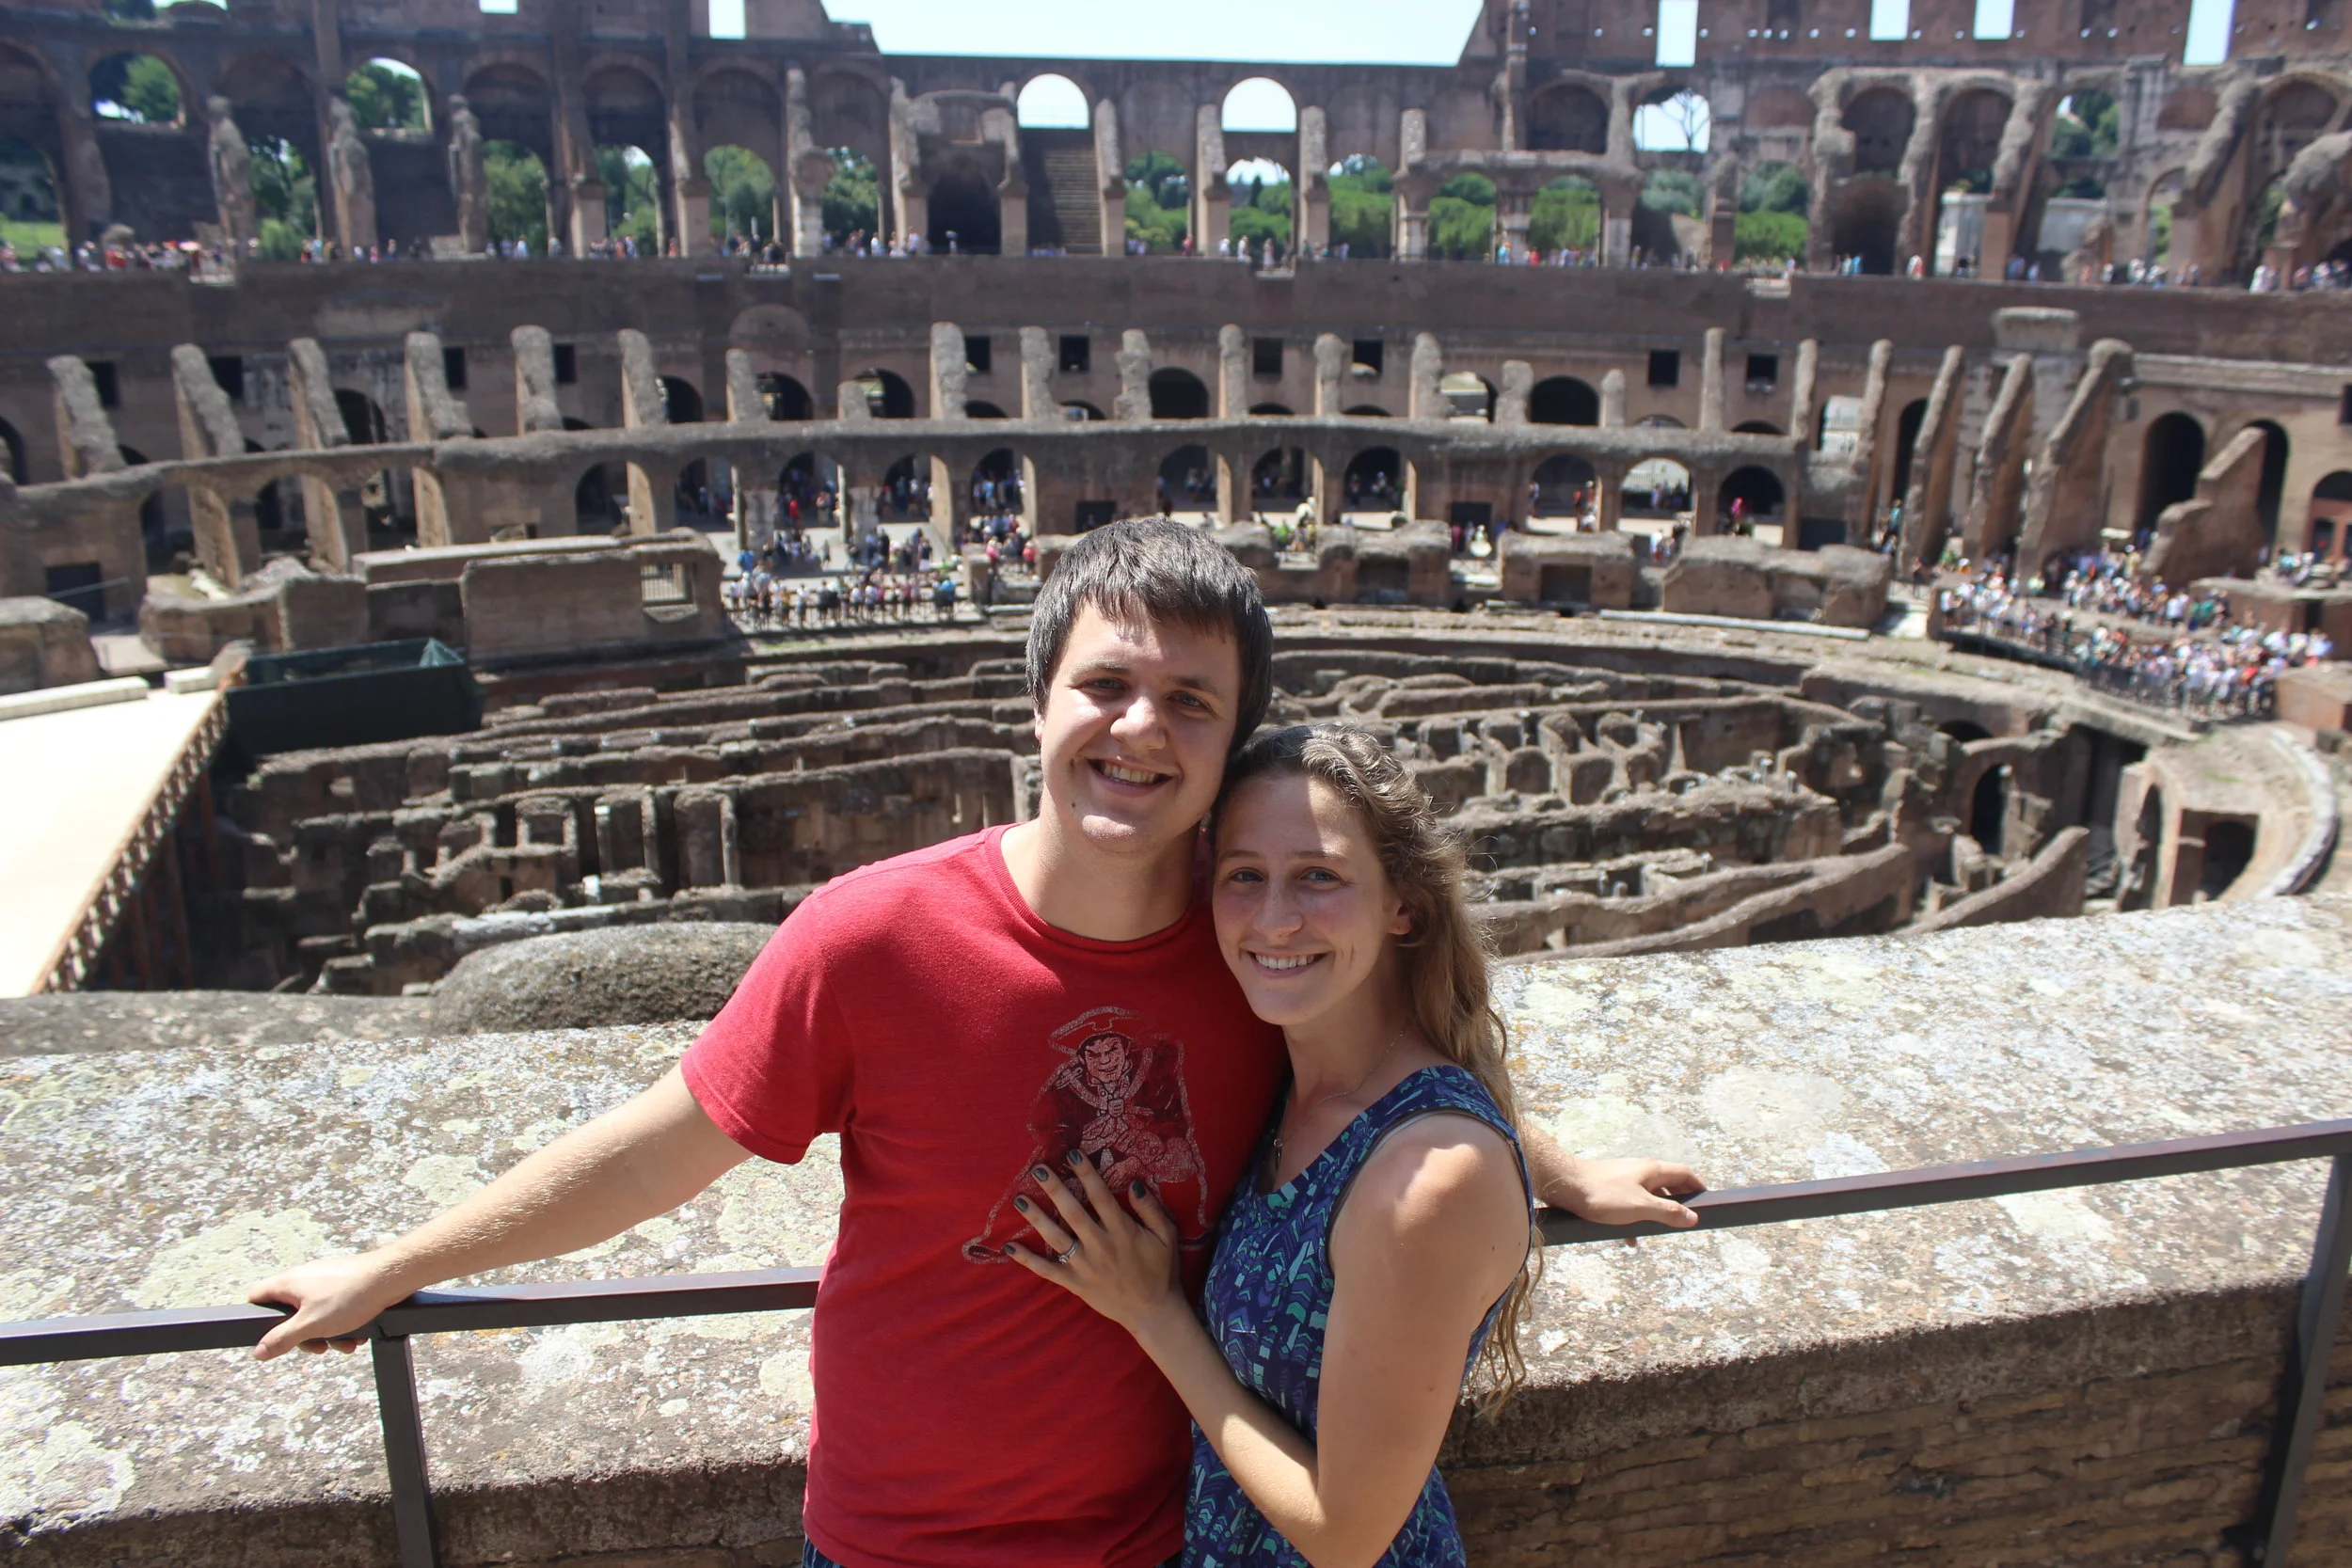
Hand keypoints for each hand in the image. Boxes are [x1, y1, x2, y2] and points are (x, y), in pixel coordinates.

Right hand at [246, 1251, 414, 1359]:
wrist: (391, 1277)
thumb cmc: (350, 1296)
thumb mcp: (310, 1326)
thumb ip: (282, 1339)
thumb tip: (259, 1351)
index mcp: (288, 1282)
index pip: (256, 1295)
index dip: (256, 1317)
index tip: (270, 1335)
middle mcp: (304, 1277)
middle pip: (290, 1313)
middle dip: (305, 1335)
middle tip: (319, 1347)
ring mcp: (326, 1278)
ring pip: (316, 1313)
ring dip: (329, 1333)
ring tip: (346, 1343)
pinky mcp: (345, 1283)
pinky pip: (336, 1308)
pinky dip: (344, 1323)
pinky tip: (358, 1333)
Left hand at [1003, 1151, 1186, 1335]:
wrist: (1153, 1312)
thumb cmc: (1162, 1270)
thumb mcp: (1167, 1236)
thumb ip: (1150, 1209)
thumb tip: (1134, 1184)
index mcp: (1122, 1231)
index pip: (1100, 1196)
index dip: (1086, 1173)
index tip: (1072, 1154)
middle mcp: (1100, 1246)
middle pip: (1073, 1212)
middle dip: (1055, 1189)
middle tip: (1038, 1169)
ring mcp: (1085, 1266)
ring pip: (1056, 1238)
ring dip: (1037, 1218)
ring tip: (1020, 1200)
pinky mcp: (1075, 1284)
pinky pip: (1047, 1271)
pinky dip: (1028, 1260)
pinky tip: (1010, 1248)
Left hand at [1546, 1156, 1704, 1229]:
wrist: (1563, 1185)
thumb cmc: (1603, 1194)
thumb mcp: (1641, 1207)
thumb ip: (1668, 1213)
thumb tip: (1693, 1218)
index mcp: (1652, 1170)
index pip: (1684, 1174)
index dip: (1698, 1187)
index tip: (1707, 1202)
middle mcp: (1640, 1171)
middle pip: (1667, 1184)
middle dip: (1677, 1203)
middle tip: (1685, 1221)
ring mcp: (1624, 1179)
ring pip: (1647, 1196)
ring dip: (1655, 1213)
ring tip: (1659, 1233)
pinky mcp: (1609, 1189)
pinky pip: (1629, 1204)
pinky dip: (1635, 1219)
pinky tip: (1629, 1238)